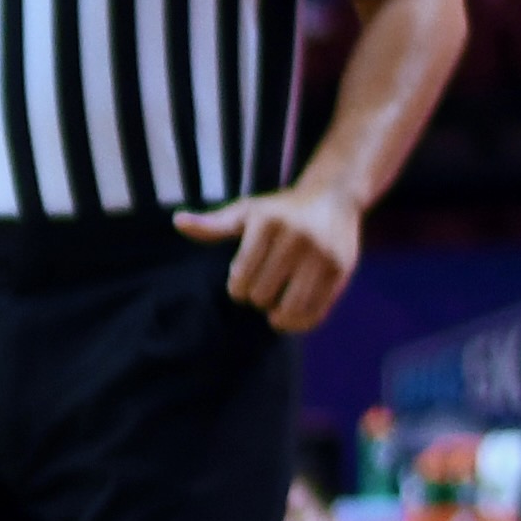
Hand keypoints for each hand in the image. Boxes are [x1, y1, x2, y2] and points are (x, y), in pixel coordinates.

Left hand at [174, 174, 364, 331]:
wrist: (334, 198)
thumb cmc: (280, 210)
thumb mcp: (247, 212)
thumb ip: (214, 225)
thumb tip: (178, 222)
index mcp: (268, 223)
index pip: (240, 278)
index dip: (237, 288)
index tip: (243, 281)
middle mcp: (297, 237)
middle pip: (262, 295)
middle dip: (258, 297)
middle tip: (265, 287)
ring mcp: (323, 255)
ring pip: (290, 308)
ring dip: (278, 314)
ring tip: (276, 305)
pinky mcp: (342, 270)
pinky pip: (316, 312)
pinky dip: (300, 323)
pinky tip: (292, 315)